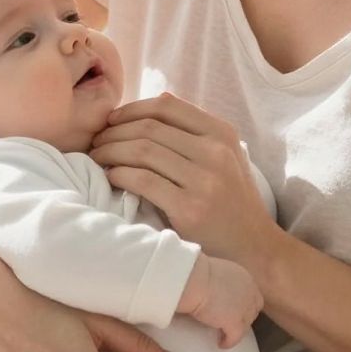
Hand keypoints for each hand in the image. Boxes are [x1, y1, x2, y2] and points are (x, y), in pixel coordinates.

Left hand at [88, 91, 276, 272]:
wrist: (254, 247)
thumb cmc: (231, 202)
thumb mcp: (225, 157)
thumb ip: (195, 133)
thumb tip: (152, 104)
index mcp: (221, 134)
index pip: (167, 106)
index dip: (131, 109)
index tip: (111, 121)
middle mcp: (215, 152)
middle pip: (149, 127)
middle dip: (114, 132)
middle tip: (97, 142)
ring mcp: (204, 180)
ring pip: (142, 151)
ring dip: (111, 151)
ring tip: (98, 158)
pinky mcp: (189, 208)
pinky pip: (143, 180)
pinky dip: (119, 174)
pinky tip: (111, 178)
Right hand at [183, 254, 263, 347]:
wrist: (191, 279)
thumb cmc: (193, 272)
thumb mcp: (213, 272)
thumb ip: (220, 281)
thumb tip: (212, 288)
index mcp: (243, 277)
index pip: (253, 295)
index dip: (246, 305)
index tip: (236, 310)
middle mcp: (249, 292)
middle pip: (253, 311)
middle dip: (244, 318)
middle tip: (231, 323)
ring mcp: (243, 308)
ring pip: (245, 325)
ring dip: (237, 331)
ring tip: (225, 335)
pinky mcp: (234, 322)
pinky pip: (235, 337)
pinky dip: (229, 341)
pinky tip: (221, 344)